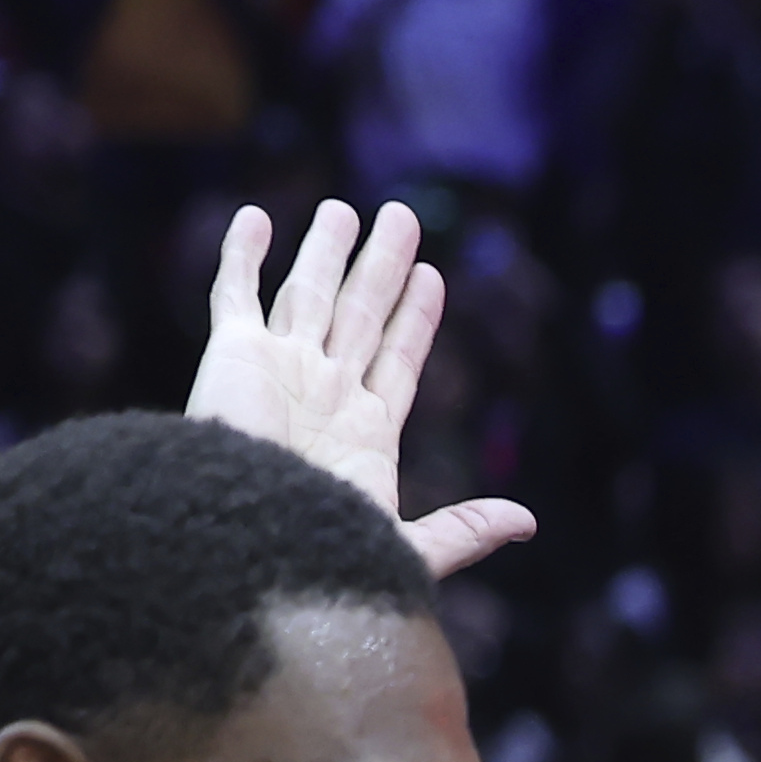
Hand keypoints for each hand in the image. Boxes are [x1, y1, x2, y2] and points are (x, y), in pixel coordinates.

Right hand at [187, 202, 538, 577]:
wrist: (247, 544)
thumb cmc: (322, 552)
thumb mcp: (405, 546)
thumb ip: (464, 530)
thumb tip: (528, 522)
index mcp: (366, 431)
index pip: (398, 357)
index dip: (414, 318)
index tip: (433, 277)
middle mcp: (324, 392)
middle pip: (361, 312)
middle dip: (382, 266)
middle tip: (402, 216)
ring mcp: (278, 370)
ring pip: (308, 293)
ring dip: (325, 250)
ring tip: (344, 209)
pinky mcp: (232, 357)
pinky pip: (236, 295)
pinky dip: (242, 255)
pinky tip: (256, 218)